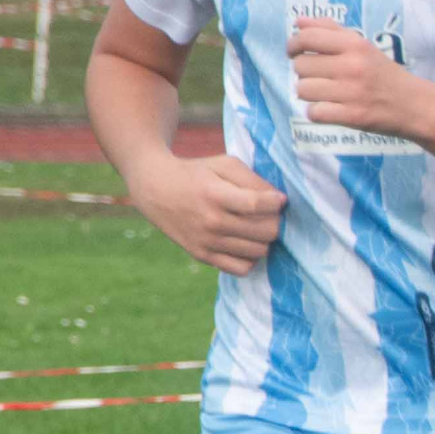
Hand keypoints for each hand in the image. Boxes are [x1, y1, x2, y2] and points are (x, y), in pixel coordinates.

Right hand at [128, 148, 288, 274]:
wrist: (155, 189)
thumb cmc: (196, 173)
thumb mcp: (223, 164)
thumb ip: (252, 179)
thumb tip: (279, 200)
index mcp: (215, 195)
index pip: (257, 205)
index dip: (276, 203)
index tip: (279, 199)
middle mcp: (211, 222)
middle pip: (265, 232)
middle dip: (275, 222)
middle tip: (269, 214)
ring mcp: (206, 242)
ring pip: (258, 251)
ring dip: (265, 239)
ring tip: (256, 227)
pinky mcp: (202, 256)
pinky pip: (241, 269)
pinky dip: (250, 258)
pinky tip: (245, 243)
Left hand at [289, 16, 434, 145]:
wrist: (414, 105)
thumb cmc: (383, 73)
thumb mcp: (362, 45)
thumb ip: (330, 30)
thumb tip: (298, 22)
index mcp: (354, 44)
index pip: (307, 37)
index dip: (293, 44)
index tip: (294, 52)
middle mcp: (352, 66)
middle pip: (301, 66)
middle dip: (304, 72)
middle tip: (318, 75)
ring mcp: (352, 92)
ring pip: (303, 90)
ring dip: (309, 93)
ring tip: (324, 92)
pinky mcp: (352, 116)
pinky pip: (314, 112)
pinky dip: (317, 112)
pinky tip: (329, 108)